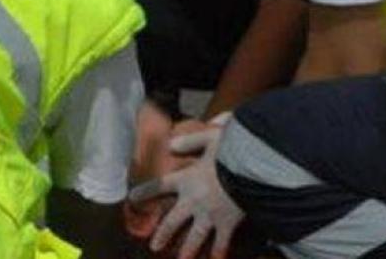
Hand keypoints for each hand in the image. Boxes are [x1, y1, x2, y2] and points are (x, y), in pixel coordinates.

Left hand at [128, 124, 243, 258]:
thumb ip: (189, 141)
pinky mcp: (227, 223)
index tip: (132, 198)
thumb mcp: (209, 138)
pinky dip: (219, 252)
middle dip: (163, 234)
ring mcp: (210, 215)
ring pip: (194, 237)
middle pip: (173, 221)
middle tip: (154, 247)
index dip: (145, 192)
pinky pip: (221, 242)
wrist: (253, 167)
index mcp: (186, 179)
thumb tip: (170, 145)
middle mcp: (194, 200)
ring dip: (187, 250)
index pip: (160, 186)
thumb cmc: (231, 149)